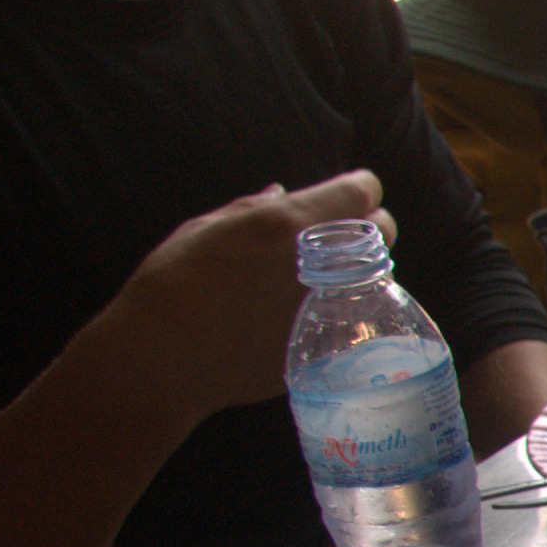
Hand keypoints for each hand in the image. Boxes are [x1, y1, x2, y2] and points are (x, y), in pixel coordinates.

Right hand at [106, 172, 390, 421]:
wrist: (162, 358)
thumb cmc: (172, 284)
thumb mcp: (205, 230)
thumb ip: (252, 209)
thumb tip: (281, 194)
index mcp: (291, 223)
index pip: (361, 191)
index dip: (358, 188)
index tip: (349, 192)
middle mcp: (323, 263)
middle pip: (383, 231)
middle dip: (368, 227)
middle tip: (343, 236)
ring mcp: (333, 309)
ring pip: (381, 276)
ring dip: (364, 268)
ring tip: (331, 274)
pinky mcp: (332, 348)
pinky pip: (360, 318)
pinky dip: (348, 308)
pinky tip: (319, 312)